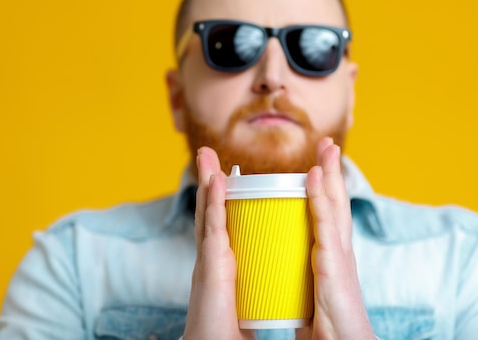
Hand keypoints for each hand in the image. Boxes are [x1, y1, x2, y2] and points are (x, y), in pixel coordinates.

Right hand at [183, 147, 253, 339]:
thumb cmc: (229, 331)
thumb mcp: (247, 299)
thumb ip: (255, 286)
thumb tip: (272, 284)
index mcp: (222, 263)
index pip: (223, 225)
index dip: (222, 201)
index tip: (224, 179)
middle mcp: (213, 258)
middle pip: (212, 212)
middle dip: (210, 182)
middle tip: (207, 155)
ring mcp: (209, 261)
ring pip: (208, 213)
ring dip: (207, 182)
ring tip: (205, 155)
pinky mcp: (211, 268)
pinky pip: (213, 229)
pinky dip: (212, 203)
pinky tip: (215, 182)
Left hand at [296, 137, 375, 339]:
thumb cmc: (328, 329)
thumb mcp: (313, 295)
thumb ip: (302, 280)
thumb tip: (284, 278)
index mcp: (332, 258)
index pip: (329, 216)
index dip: (326, 190)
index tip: (319, 167)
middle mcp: (339, 251)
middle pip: (336, 203)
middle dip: (332, 172)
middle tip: (327, 145)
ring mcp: (339, 255)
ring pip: (334, 205)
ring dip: (329, 173)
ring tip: (326, 146)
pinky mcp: (334, 264)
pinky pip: (325, 223)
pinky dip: (320, 196)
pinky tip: (314, 174)